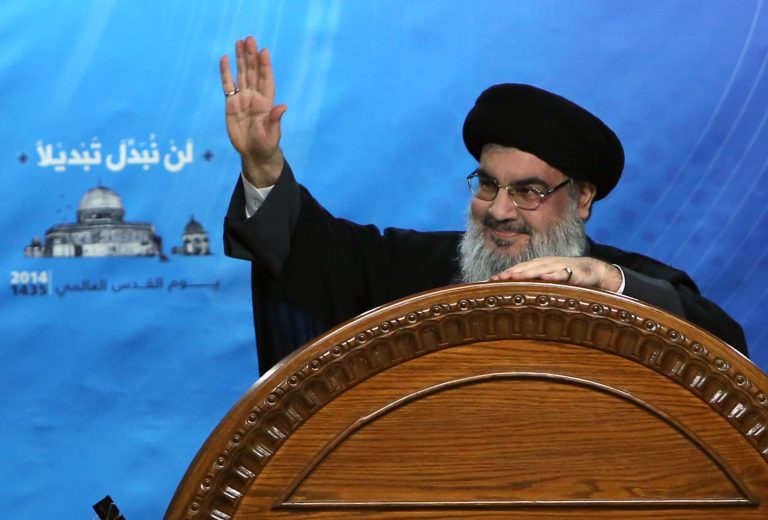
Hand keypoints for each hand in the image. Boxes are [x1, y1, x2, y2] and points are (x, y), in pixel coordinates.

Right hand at [220, 36, 286, 186]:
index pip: (266, 80)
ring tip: (239, 42)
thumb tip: (283, 107)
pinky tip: (225, 59)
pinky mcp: (231, 104)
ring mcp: (242, 99)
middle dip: (251, 56)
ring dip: (240, 59)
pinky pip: (228, 85)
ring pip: (241, 75)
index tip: (264, 51)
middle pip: (252, 72)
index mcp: (266, 103)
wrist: (254, 153)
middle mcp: (255, 97)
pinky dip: (226, 72)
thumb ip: (275, 120)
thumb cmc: (267, 144)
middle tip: (249, 39)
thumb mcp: (272, 135)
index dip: (265, 66)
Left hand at [489, 256, 622, 291]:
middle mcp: (545, 263)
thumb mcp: (547, 279)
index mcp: (537, 265)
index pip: (518, 269)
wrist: (591, 270)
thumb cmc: (565, 275)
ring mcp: (557, 266)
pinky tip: (544, 277)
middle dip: (511, 272)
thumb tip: (515, 293)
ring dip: (526, 273)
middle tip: (497, 278)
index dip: (505, 273)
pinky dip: (552, 275)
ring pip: (539, 269)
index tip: (491, 280)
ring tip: (514, 276)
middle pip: (525, 268)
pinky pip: (561, 273)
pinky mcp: (572, 271)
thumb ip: (533, 284)